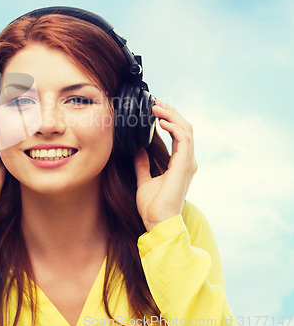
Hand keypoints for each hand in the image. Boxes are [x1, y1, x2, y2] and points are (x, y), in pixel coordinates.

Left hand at [133, 99, 197, 231]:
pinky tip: (161, 121)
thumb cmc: (153, 207)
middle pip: (184, 127)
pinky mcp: (184, 165)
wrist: (157, 222)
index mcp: (180, 164)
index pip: (179, 134)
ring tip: (156, 107)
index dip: (169, 119)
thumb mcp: (144, 180)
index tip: (155, 110)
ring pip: (186, 129)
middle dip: (171, 112)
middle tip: (155, 102)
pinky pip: (183, 139)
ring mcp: (187, 163)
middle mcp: (187, 161)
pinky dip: (173, 126)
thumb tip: (138, 149)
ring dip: (171, 115)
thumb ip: (142, 164)